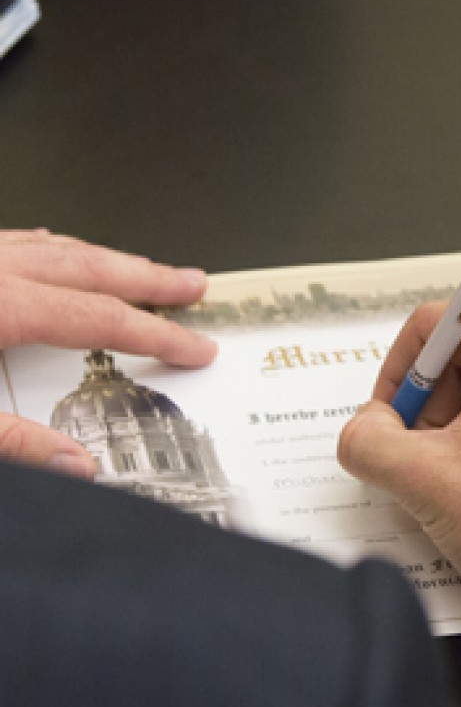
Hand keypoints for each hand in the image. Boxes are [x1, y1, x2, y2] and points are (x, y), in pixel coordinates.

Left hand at [0, 230, 215, 476]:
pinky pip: (19, 242)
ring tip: (143, 269)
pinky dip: (56, 250)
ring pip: (58, 248)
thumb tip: (74, 464)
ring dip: (108, 260)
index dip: (157, 335)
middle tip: (192, 285)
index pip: (100, 320)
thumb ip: (13, 441)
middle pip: (90, 268)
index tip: (196, 348)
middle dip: (150, 278)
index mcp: (1, 306)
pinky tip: (61, 253)